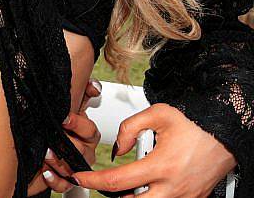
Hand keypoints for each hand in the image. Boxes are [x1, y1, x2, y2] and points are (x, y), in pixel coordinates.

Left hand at [33, 79, 102, 193]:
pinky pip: (64, 185)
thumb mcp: (70, 105)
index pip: (90, 130)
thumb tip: (93, 86)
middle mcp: (84, 151)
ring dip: (59, 161)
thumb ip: (82, 92)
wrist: (38, 140)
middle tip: (51, 138)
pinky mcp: (64, 180)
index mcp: (87, 134)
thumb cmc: (58, 121)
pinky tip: (46, 172)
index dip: (78, 123)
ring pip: (73, 169)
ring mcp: (75, 166)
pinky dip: (55, 180)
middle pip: (82, 151)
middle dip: (67, 144)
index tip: (64, 116)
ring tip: (46, 154)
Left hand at [72, 103, 235, 197]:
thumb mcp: (157, 114)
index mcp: (162, 166)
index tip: (79, 177)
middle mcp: (173, 188)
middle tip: (99, 183)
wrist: (224, 134)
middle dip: (112, 196)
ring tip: (122, 184)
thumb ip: (128, 128)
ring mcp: (184, 197)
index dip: (92, 180)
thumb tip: (117, 150)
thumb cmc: (194, 124)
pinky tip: (144, 187)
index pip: (117, 181)